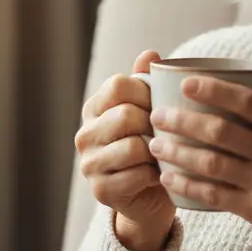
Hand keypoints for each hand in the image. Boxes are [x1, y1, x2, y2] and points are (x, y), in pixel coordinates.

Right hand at [74, 50, 175, 250]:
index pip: (119, 85)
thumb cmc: (153, 146)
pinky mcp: (101, 190)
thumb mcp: (151, 111)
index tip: (160, 105)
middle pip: (126, 115)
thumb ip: (148, 82)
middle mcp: (85, 134)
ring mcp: (89, 163)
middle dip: (154, 125)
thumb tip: (150, 54)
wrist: (151, 196)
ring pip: (132, 146)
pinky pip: (136, 175)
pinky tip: (159, 176)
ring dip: (156, 152)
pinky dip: (154, 175)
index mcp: (95, 107)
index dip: (146, 92)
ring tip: (164, 155)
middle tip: (166, 134)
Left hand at [147, 77, 251, 250]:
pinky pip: (214, 195)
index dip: (215, 89)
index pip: (249, 101)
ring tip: (155, 145)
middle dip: (184, 121)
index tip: (187, 83)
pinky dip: (187, 185)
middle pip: (222, 132)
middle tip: (158, 115)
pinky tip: (168, 177)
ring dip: (178, 152)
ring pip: (212, 163)